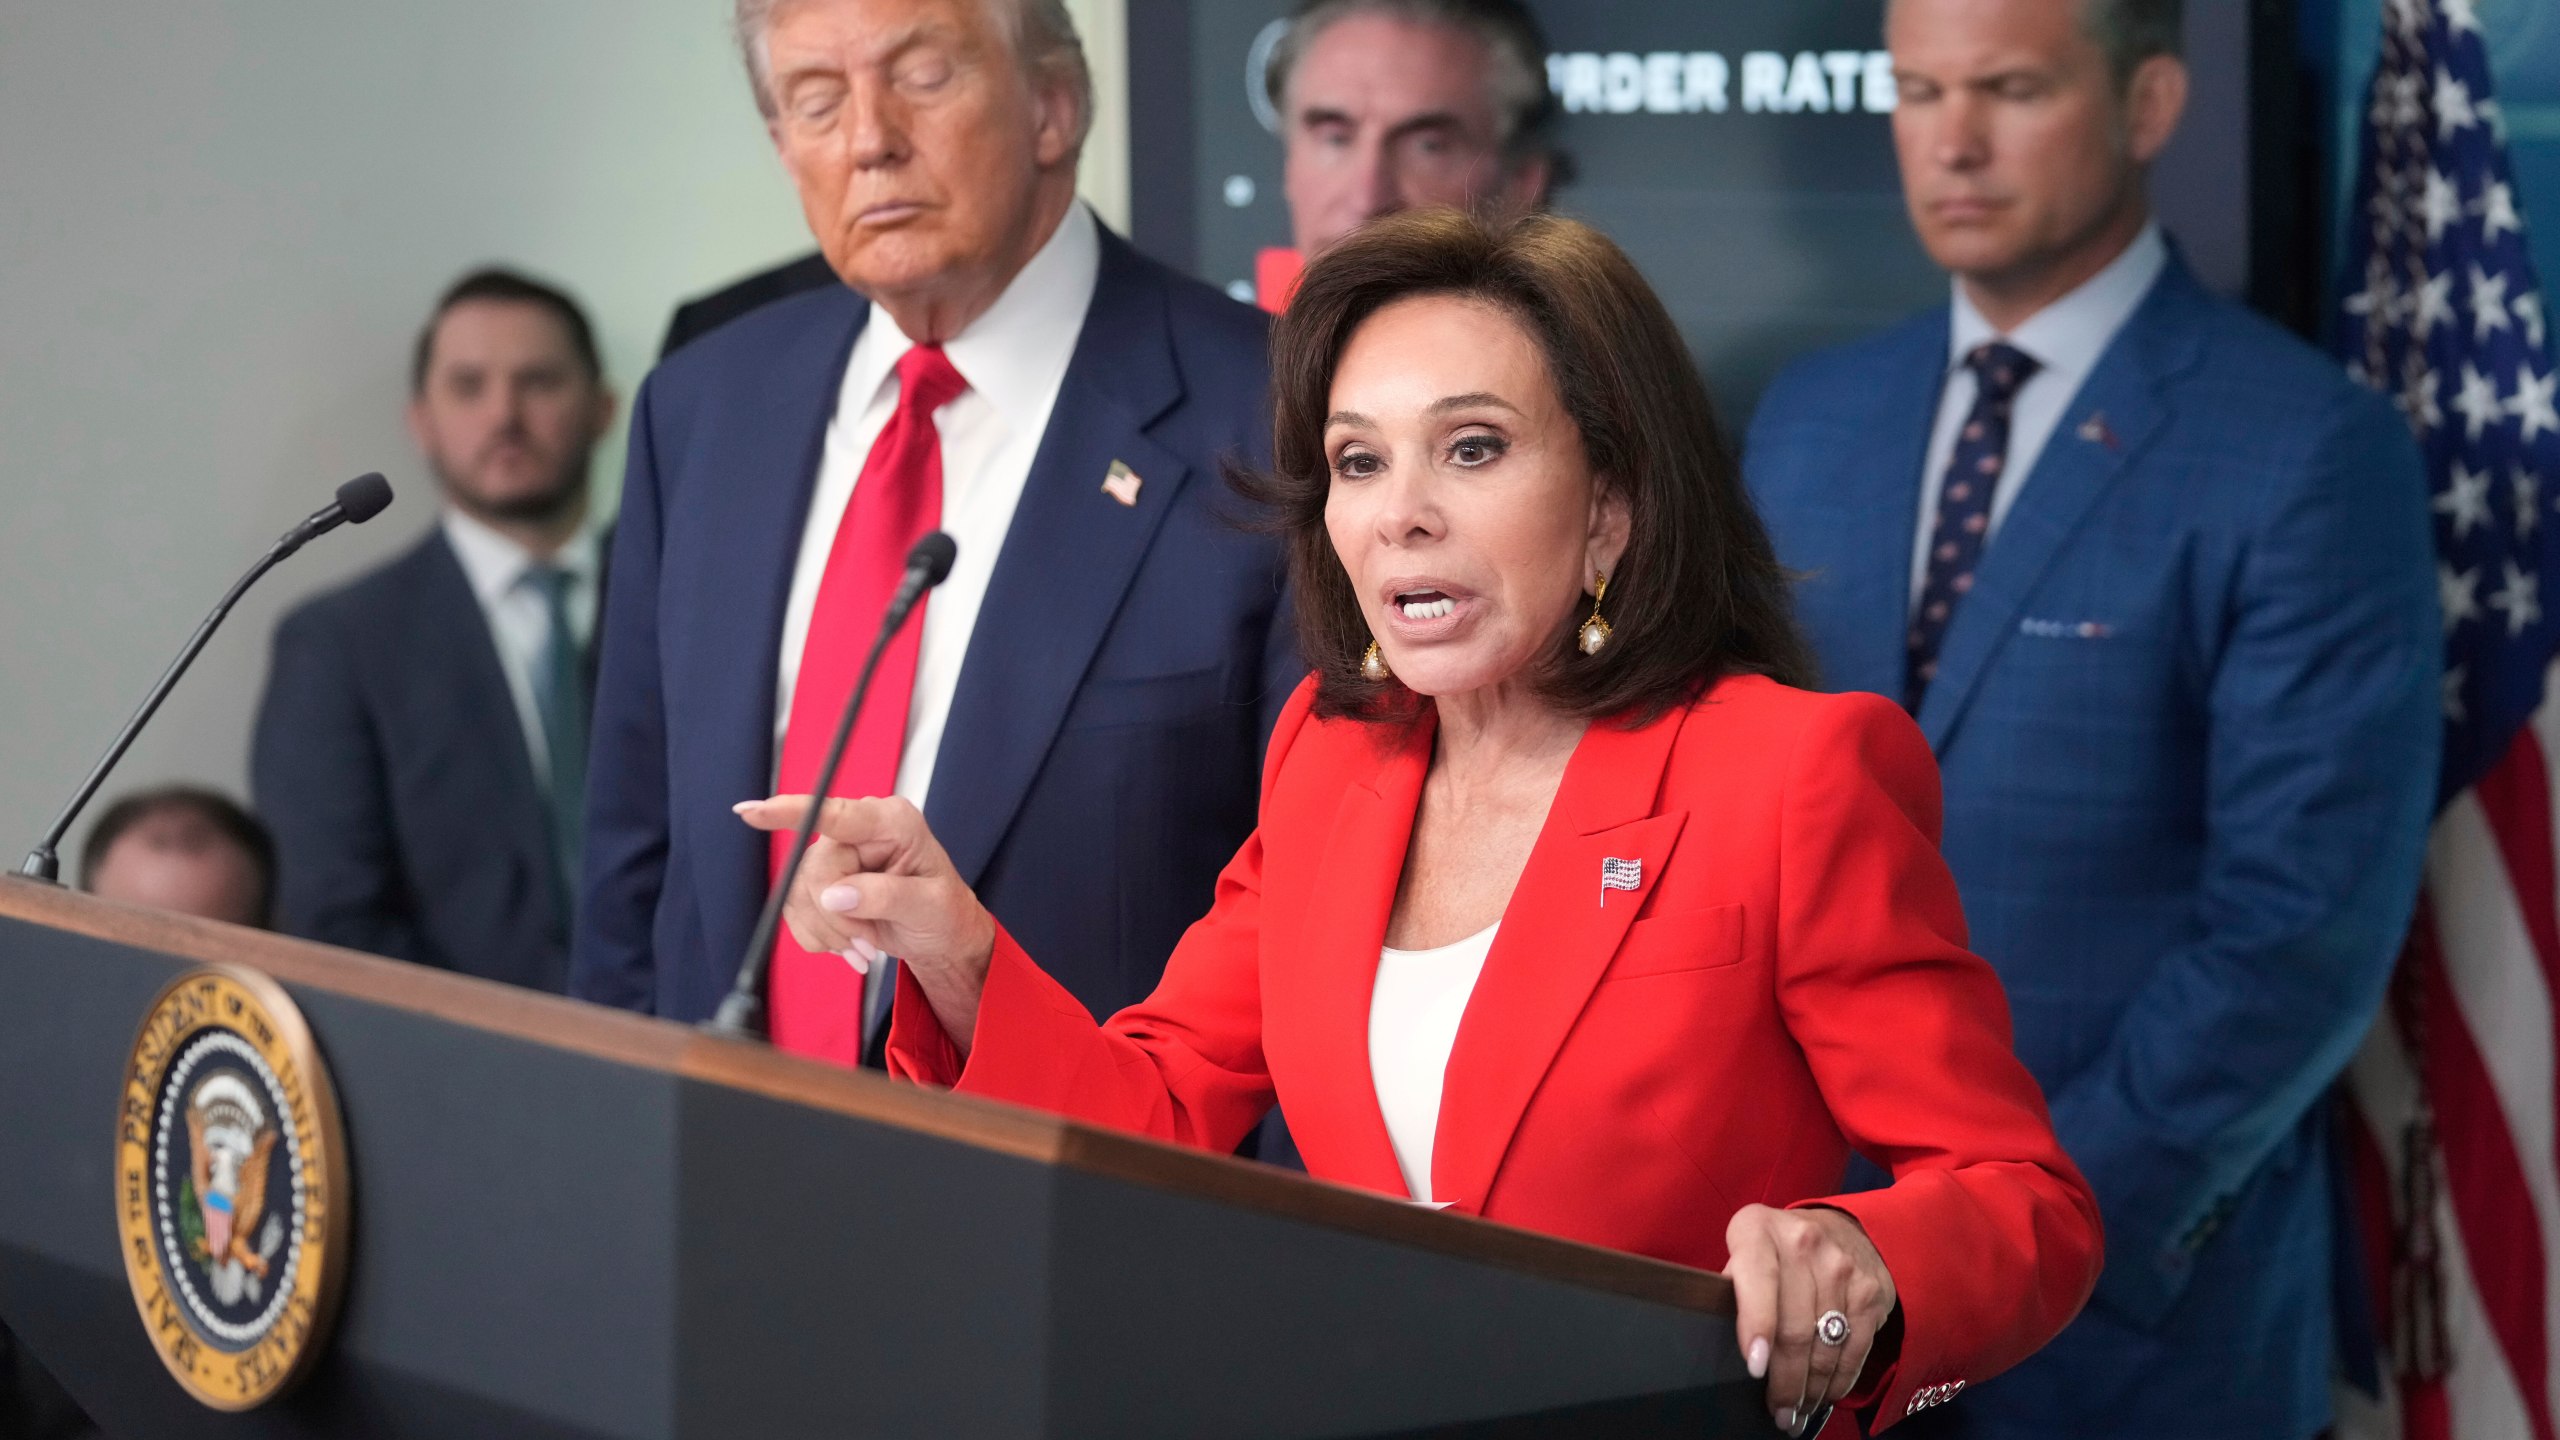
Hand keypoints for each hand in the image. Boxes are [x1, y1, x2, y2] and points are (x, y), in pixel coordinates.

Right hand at [734, 795, 997, 1050]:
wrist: (939, 936)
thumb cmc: (944, 913)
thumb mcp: (929, 907)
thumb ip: (885, 896)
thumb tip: (835, 895)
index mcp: (892, 822)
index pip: (834, 814)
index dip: (790, 811)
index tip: (750, 812)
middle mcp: (859, 833)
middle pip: (815, 870)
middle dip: (836, 917)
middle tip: (866, 943)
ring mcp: (837, 856)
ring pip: (800, 894)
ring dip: (829, 932)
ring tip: (864, 947)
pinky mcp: (820, 882)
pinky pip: (796, 910)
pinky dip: (819, 937)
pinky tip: (847, 945)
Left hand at [1722, 1204, 1895, 1435]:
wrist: (1841, 1229)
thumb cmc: (1775, 1252)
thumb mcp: (1745, 1254)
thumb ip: (1734, 1289)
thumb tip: (1732, 1349)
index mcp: (1758, 1230)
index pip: (1757, 1279)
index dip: (1757, 1325)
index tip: (1755, 1367)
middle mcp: (1803, 1242)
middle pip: (1794, 1326)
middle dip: (1785, 1380)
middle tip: (1778, 1412)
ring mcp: (1842, 1267)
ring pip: (1825, 1345)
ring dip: (1811, 1388)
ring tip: (1797, 1412)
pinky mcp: (1870, 1291)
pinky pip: (1855, 1348)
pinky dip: (1838, 1380)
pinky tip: (1825, 1395)